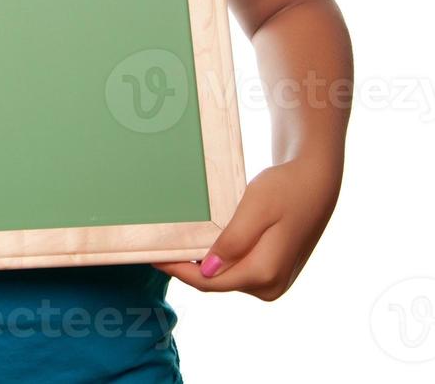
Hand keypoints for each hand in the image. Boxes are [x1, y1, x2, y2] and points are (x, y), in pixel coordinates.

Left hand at [153, 153, 341, 300]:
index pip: (209, 282)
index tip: (152, 256)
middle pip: (215, 283)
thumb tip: (208, 270)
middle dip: (187, 268)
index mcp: (264, 273)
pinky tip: (203, 244)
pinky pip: (237, 271)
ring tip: (177, 243)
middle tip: (158, 247)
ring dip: (202, 264)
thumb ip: (233, 242)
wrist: (316, 183)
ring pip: (225, 278)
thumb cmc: (285, 189)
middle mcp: (270, 286)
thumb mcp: (255, 209)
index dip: (178, 271)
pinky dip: (218, 260)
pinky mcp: (274, 273)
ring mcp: (274, 282)